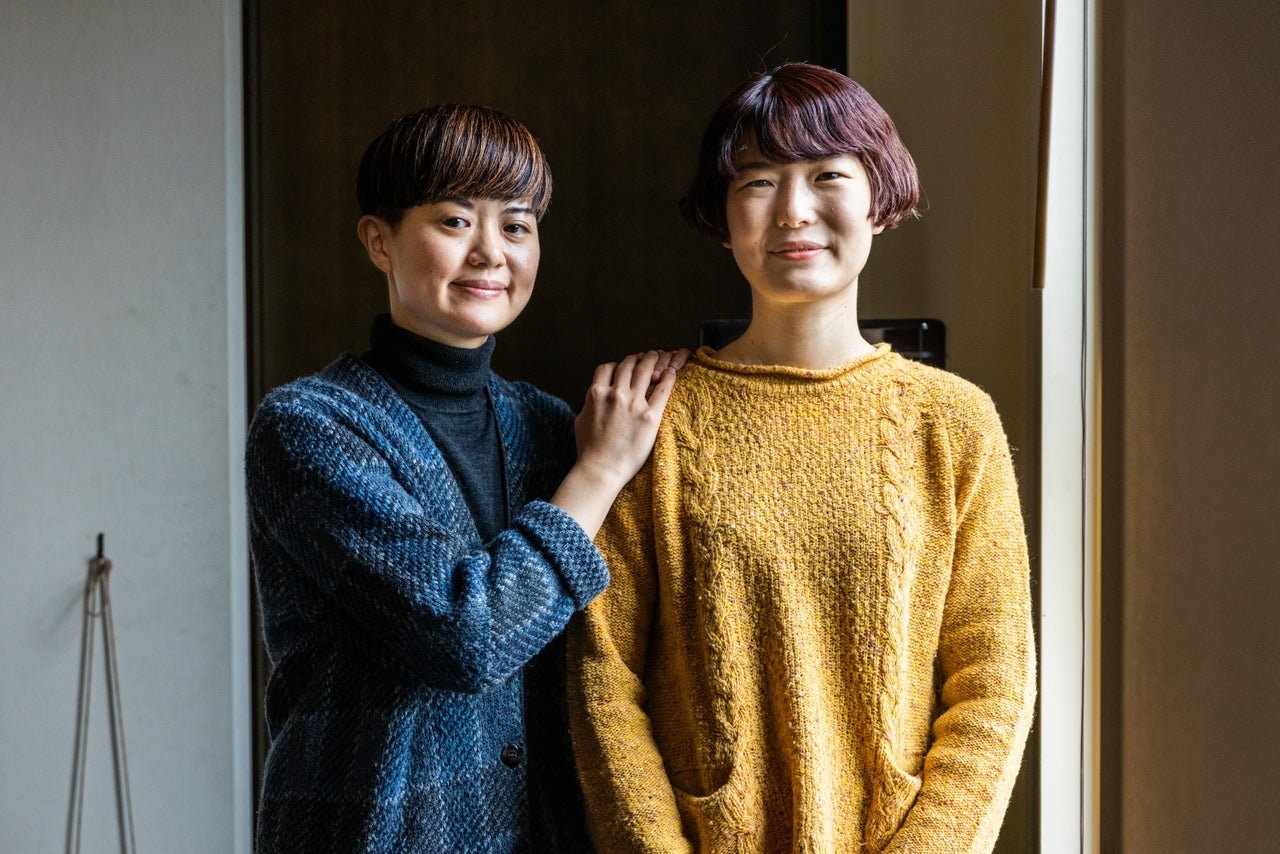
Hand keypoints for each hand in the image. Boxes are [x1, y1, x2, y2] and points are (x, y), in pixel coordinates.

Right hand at [550, 350, 684, 538]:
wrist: (601, 470)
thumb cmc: (589, 450)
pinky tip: (672, 372)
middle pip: (628, 365)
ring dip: (653, 360)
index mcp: (596, 393)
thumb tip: (594, 397)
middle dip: (637, 358)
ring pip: (646, 370)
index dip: (617, 364)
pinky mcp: (650, 417)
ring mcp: (634, 404)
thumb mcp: (581, 420)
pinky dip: (668, 377)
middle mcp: (615, 394)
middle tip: (646, 356)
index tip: (624, 366)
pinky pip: (663, 389)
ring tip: (660, 357)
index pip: (607, 367)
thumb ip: (589, 403)